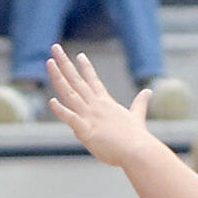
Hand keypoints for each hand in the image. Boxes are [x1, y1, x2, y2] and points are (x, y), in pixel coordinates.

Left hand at [45, 43, 150, 166]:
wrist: (138, 151)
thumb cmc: (137, 138)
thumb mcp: (137, 116)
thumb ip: (140, 103)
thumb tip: (148, 91)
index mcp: (106, 103)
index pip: (93, 81)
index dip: (85, 67)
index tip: (79, 55)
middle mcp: (96, 106)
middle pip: (76, 80)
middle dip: (65, 63)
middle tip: (55, 47)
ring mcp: (90, 117)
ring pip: (70, 93)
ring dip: (58, 77)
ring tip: (49, 62)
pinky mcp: (87, 131)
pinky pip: (71, 119)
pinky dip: (61, 111)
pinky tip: (51, 102)